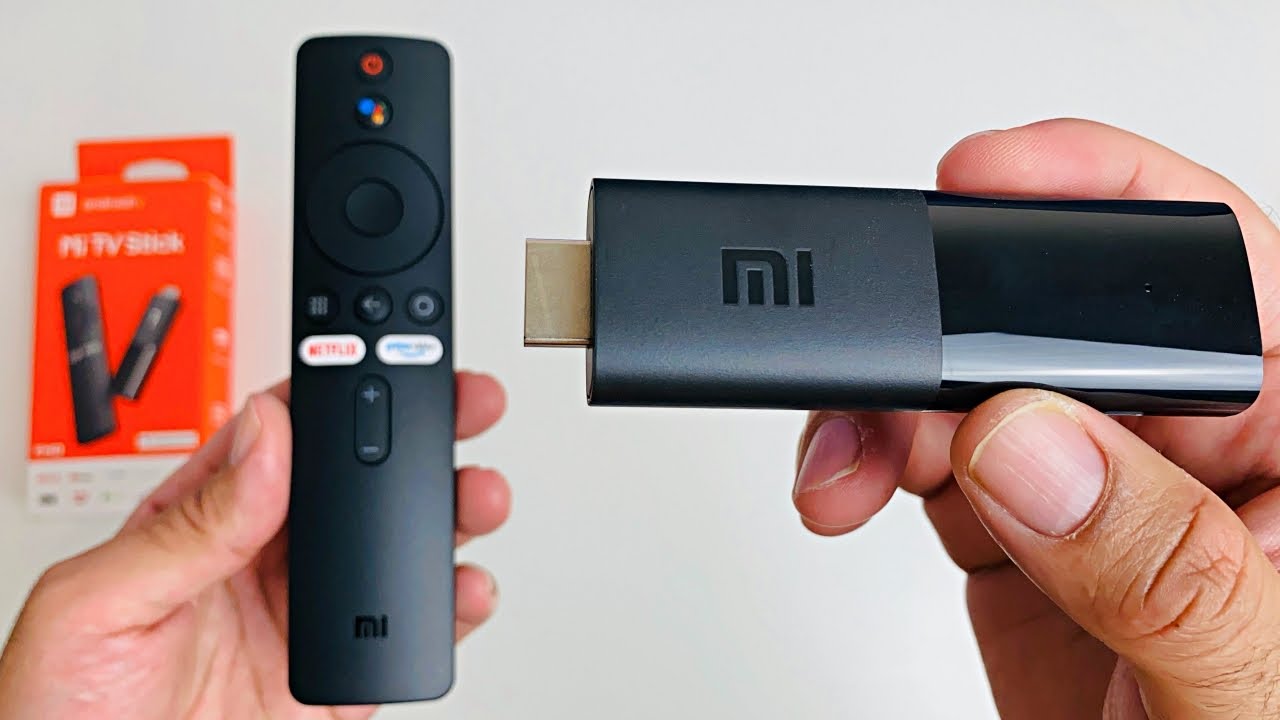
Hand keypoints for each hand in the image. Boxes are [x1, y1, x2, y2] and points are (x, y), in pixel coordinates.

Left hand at [0, 372, 508, 719]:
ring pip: (398, 549)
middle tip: (463, 405)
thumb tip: (264, 439)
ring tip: (478, 494)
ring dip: (449, 515)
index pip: (280, 436)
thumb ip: (188, 523)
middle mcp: (262, 561)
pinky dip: (452, 609)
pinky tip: (464, 585)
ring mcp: (305, 619)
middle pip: (357, 482)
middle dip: (421, 437)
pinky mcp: (338, 682)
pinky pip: (410, 636)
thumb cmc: (58, 709)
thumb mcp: (99, 601)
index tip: (384, 354)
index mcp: (199, 521)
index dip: (335, 389)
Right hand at [792, 119, 1279, 717]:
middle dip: (947, 327)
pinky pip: (931, 458)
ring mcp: (1102, 492)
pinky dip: (868, 458)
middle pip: (1057, 318)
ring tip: (848, 467)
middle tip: (879, 379)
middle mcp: (1205, 449)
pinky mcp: (1025, 541)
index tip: (986, 176)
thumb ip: (1167, 564)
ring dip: (884, 402)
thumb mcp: (1255, 691)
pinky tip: (851, 484)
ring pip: (971, 383)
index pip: (1222, 267)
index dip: (1102, 193)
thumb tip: (1036, 444)